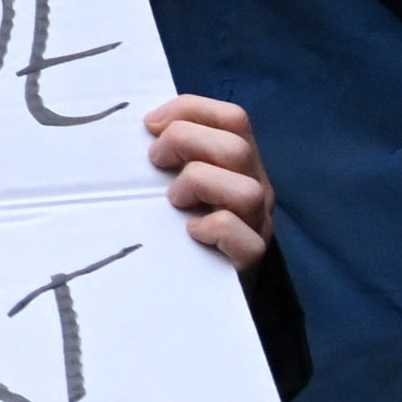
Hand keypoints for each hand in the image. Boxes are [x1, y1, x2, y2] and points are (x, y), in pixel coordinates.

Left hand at [143, 95, 269, 266]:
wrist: (207, 292)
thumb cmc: (186, 229)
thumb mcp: (183, 183)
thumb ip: (174, 155)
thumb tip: (143, 127)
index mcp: (241, 165)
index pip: (233, 118)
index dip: (191, 110)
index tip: (151, 124)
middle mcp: (257, 190)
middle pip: (237, 147)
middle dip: (186, 143)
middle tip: (155, 161)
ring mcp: (259, 226)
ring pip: (246, 190)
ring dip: (199, 185)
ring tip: (174, 201)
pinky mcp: (251, 260)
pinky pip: (240, 234)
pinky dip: (211, 226)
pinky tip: (190, 232)